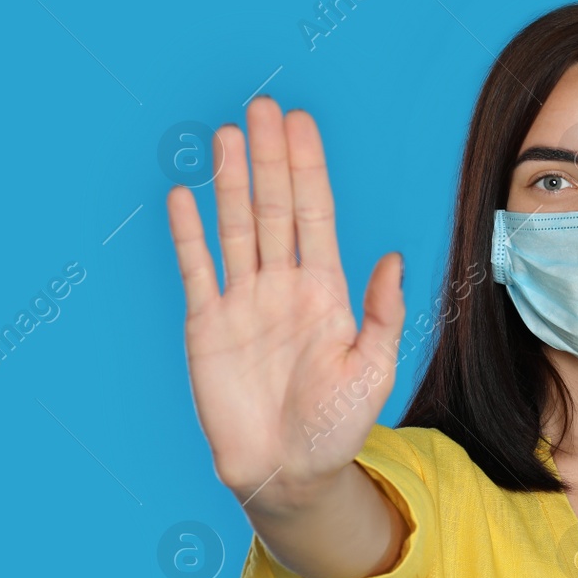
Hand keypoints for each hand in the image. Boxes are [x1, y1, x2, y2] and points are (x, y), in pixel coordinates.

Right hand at [166, 97, 405, 509]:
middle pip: (275, 208)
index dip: (308, 169)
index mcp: (327, 291)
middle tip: (263, 106)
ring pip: (236, 227)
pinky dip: (189, 233)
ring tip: (228, 133)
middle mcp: (284, 286)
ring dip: (232, 181)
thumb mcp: (374, 369)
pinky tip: (185, 194)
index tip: (302, 124)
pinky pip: (197, 270)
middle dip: (271, 157)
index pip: (316, 215)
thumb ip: (382, 312)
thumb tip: (392, 256)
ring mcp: (243, 302)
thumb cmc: (338, 426)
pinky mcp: (207, 326)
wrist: (290, 472)